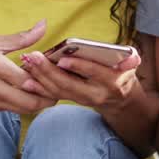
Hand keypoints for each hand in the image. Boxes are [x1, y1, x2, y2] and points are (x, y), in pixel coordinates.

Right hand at [0, 20, 56, 113]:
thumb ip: (21, 38)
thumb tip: (43, 25)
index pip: (29, 80)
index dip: (45, 78)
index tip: (54, 72)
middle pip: (31, 102)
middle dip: (48, 98)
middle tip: (57, 87)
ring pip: (24, 109)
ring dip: (37, 102)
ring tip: (45, 90)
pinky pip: (12, 109)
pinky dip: (23, 103)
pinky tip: (27, 93)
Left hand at [19, 50, 141, 112]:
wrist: (121, 101)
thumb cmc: (123, 74)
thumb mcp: (131, 66)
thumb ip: (131, 60)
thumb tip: (131, 57)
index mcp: (112, 82)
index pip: (93, 73)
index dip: (78, 67)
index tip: (61, 59)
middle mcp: (96, 94)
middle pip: (69, 84)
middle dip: (49, 71)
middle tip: (34, 57)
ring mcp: (83, 99)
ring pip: (59, 91)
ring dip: (40, 78)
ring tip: (27, 62)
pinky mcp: (73, 100)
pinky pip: (55, 95)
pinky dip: (40, 87)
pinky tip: (27, 79)